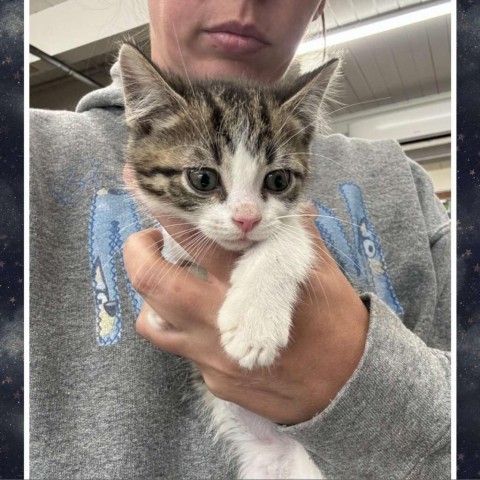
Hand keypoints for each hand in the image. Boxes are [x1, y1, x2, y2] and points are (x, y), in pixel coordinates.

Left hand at [123, 167, 367, 424]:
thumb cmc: (336, 323)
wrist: (347, 387)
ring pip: (152, 321)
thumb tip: (292, 204)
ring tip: (167, 279)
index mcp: (249, 283)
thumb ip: (298, 234)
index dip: (167, 212)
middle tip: (147, 239)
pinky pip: (178, 350)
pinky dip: (175, 326)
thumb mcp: (322, 270)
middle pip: (155, 281)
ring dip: (151, 294)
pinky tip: (192, 317)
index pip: (198, 238)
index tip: (146, 192)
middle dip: (138, 251)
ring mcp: (212, 355)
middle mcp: (221, 319)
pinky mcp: (213, 381)